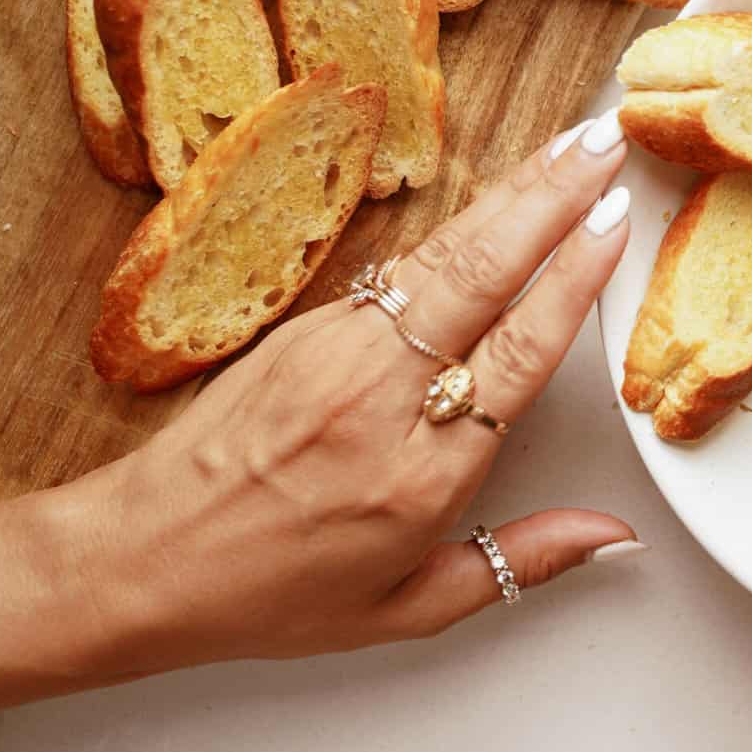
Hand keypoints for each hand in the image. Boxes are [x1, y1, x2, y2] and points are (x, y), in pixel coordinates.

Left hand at [17, 114, 636, 695]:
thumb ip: (521, 560)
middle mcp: (380, 397)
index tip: (615, 222)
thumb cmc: (269, 591)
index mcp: (421, 475)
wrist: (136, 558)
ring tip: (567, 146)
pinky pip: (398, 267)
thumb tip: (612, 533)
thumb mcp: (408, 607)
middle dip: (553, 198)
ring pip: (441, 255)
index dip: (573, 279)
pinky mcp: (303, 327)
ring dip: (512, 192)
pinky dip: (458, 224)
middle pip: (484, 275)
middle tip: (605, 144)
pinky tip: (496, 198)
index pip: (517, 352)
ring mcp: (335, 351)